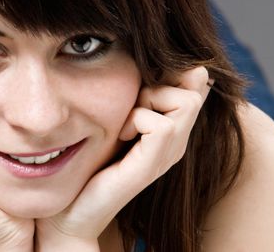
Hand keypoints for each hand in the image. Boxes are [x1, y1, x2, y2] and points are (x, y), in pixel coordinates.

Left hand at [34, 67, 211, 250]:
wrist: (76, 206)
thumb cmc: (93, 161)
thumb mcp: (118, 117)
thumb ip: (137, 95)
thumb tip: (153, 67)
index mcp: (173, 128)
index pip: (197, 84)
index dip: (176, 72)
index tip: (145, 83)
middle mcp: (178, 141)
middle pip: (195, 88)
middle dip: (159, 85)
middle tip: (133, 106)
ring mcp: (170, 153)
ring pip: (186, 101)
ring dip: (148, 101)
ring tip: (127, 122)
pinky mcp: (153, 163)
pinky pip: (160, 124)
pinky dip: (137, 120)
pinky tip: (122, 135)